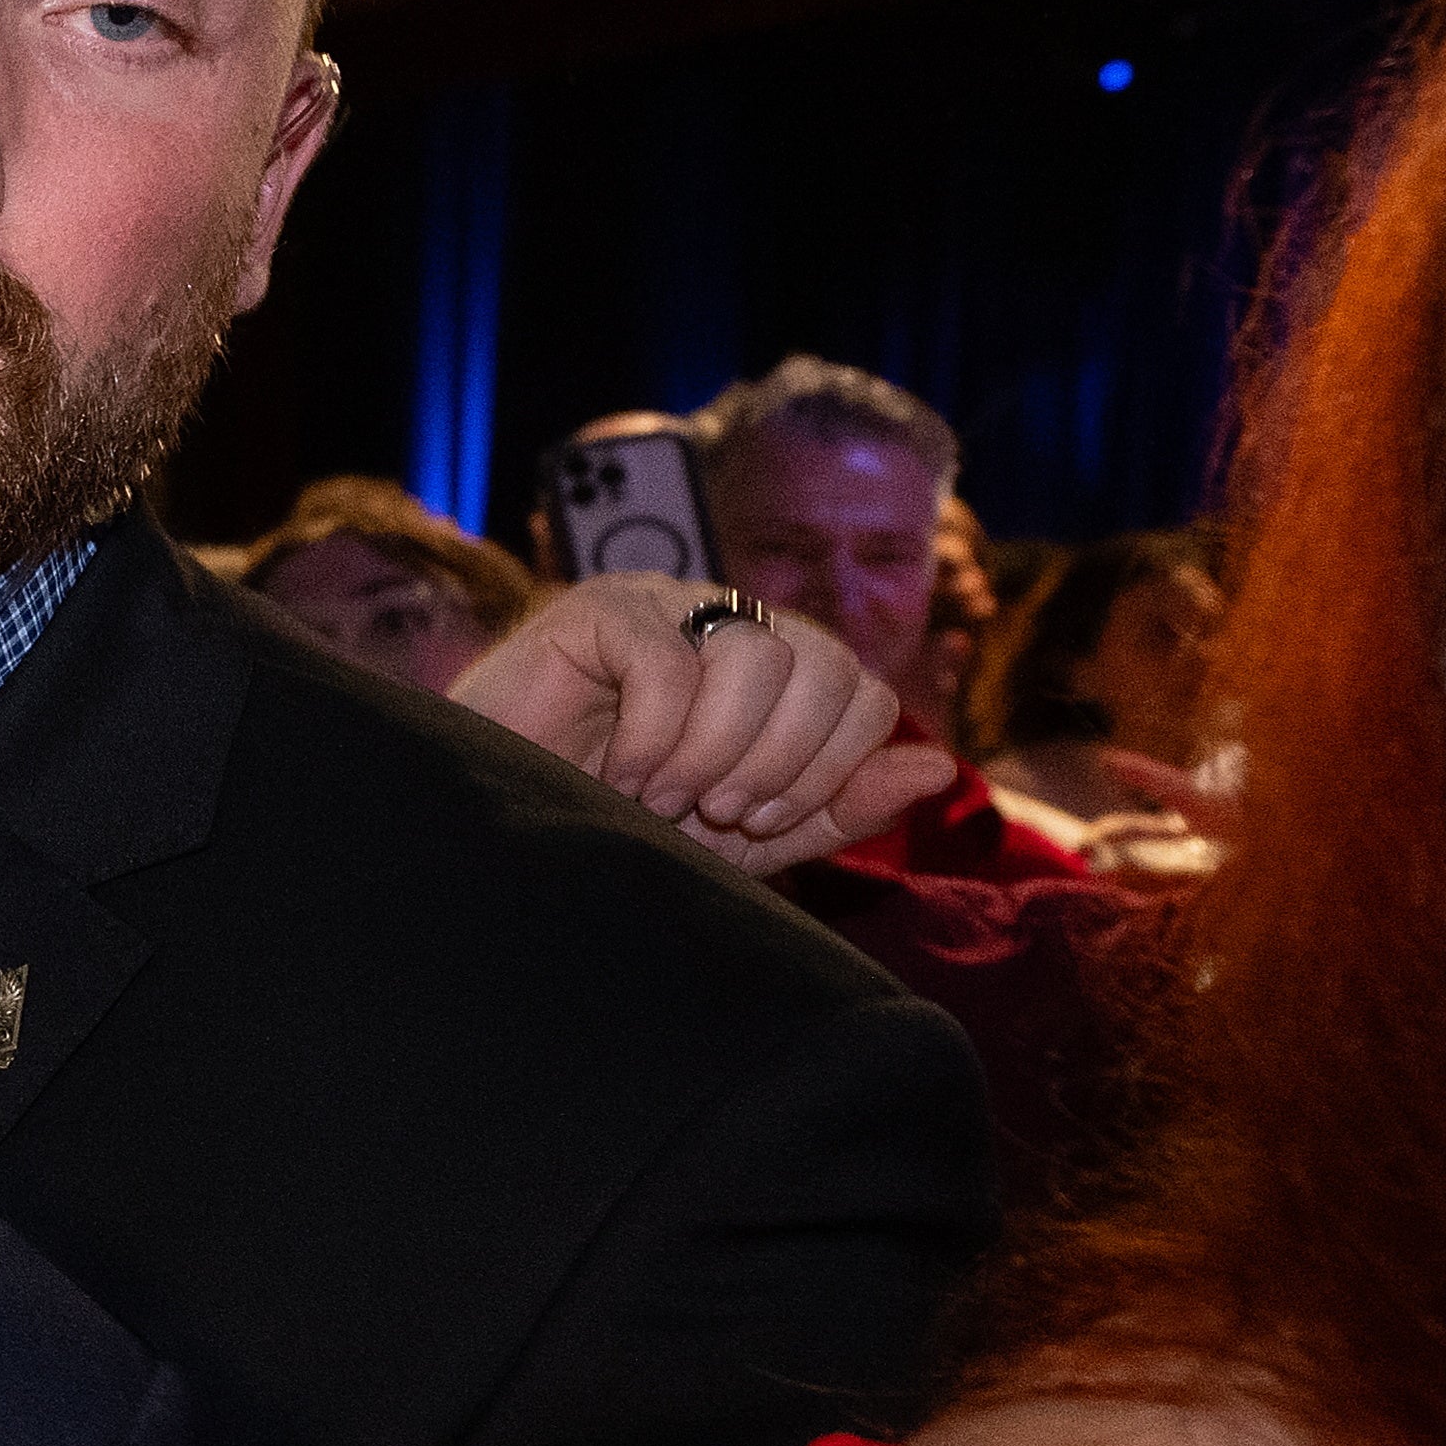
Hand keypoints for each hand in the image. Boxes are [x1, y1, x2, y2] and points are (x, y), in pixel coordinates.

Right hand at [461, 571, 956, 864]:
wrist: (507, 844)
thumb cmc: (618, 833)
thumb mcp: (748, 840)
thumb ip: (837, 806)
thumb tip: (937, 765)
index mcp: (772, 666)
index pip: (863, 690)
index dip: (829, 767)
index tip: (761, 820)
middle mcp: (725, 620)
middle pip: (827, 665)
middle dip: (783, 763)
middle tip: (720, 811)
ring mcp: (662, 602)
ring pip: (760, 657)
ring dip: (718, 754)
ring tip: (665, 795)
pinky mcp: (598, 607)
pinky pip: (671, 663)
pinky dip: (654, 741)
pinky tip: (619, 775)